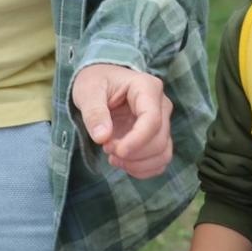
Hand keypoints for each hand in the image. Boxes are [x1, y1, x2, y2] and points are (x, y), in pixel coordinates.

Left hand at [72, 63, 173, 177]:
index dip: (137, 141)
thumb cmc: (96, 81)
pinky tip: (124, 163)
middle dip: (132, 153)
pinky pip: (160, 159)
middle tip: (106, 149)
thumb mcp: (88, 91)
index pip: (153, 120)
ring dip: (138, 164)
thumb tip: (102, 137)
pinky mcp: (158, 136)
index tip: (115, 152)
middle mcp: (161, 104)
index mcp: (147, 88)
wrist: (102, 81)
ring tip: (114, 158)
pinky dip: (143, 169)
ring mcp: (162, 121)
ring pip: (163, 153)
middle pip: (159, 139)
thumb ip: (94, 112)